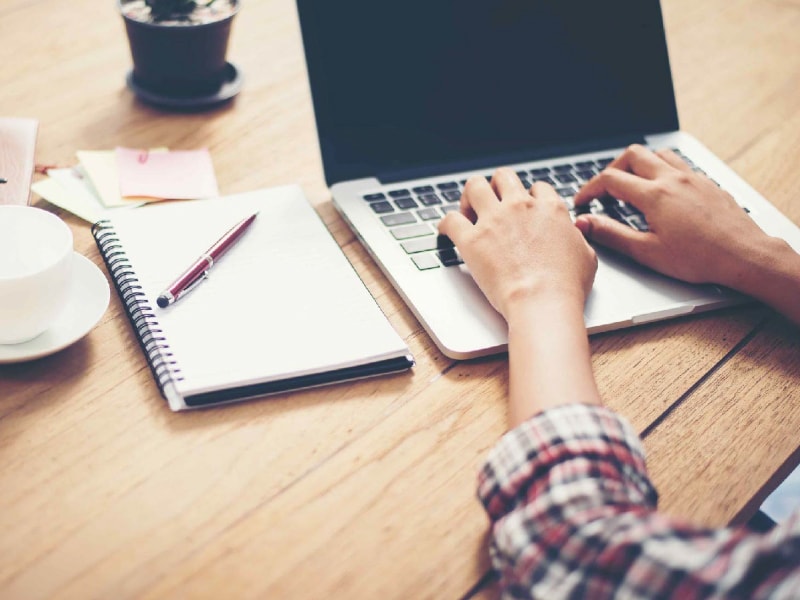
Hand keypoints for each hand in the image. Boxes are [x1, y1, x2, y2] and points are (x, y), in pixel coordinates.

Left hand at [438, 167, 596, 321]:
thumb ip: (577, 239)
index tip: (523, 209)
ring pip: (474, 186)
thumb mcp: (587, 256)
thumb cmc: (565, 285)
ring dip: (469, 196)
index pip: (537, 188)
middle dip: (497, 187)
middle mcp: (520, 207)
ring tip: (468, 209)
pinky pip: (450, 219)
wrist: (542, 300)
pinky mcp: (471, 239)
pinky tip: (446, 230)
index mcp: (549, 209)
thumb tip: (573, 235)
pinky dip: (445, 224)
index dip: (529, 197)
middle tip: (492, 203)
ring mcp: (494, 220)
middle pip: (503, 177)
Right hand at [573, 144, 773, 289]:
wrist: (743, 255)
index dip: (589, 188)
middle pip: (632, 155)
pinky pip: (679, 163)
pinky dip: (662, 169)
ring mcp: (693, 178)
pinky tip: (663, 189)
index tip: (582, 201)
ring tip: (632, 184)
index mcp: (655, 195)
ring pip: (658, 154)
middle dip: (612, 169)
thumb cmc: (699, 258)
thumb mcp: (647, 252)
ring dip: (639, 164)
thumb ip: (611, 234)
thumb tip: (584, 224)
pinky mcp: (707, 183)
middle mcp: (673, 179)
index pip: (610, 179)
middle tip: (605, 189)